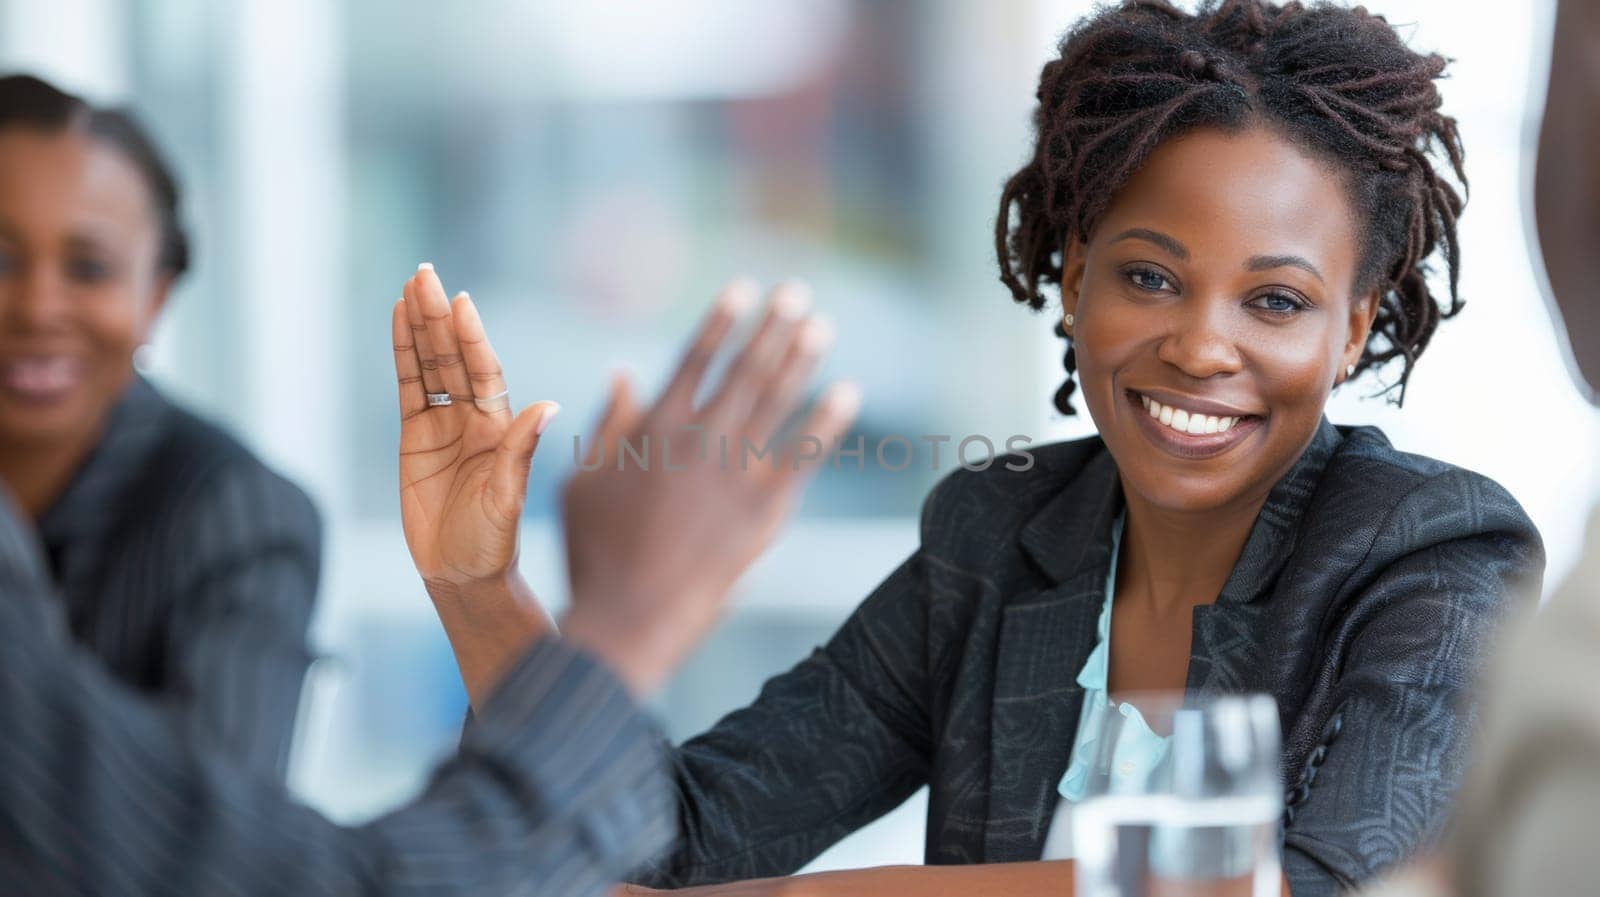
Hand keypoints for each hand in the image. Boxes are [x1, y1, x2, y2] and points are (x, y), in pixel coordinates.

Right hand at [391, 263, 558, 704]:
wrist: (463, 574)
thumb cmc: (494, 542)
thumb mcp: (508, 498)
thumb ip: (520, 452)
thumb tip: (548, 408)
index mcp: (501, 428)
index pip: (484, 372)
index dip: (471, 338)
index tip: (461, 303)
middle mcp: (475, 418)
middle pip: (454, 357)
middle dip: (439, 317)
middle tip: (425, 273)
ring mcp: (444, 424)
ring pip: (431, 364)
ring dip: (420, 326)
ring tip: (411, 285)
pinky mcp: (415, 437)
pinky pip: (409, 386)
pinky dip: (404, 354)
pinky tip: (398, 321)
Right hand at [561, 280, 859, 696]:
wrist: (629, 616)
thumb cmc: (594, 551)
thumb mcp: (582, 481)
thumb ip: (610, 425)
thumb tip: (624, 372)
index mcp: (653, 428)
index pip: (695, 358)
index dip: (722, 321)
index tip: (745, 289)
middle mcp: (699, 439)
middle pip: (744, 369)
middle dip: (772, 327)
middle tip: (797, 293)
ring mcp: (734, 473)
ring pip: (776, 402)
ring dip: (801, 360)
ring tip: (820, 326)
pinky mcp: (763, 509)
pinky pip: (803, 456)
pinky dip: (828, 422)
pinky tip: (848, 393)